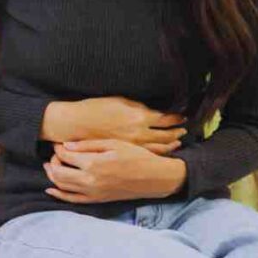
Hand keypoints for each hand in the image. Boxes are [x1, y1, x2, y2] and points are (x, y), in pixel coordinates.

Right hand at [43, 96, 186, 153]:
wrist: (74, 124)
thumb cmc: (95, 109)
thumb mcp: (121, 102)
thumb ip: (140, 108)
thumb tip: (155, 112)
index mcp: (139, 117)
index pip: (166, 119)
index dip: (177, 118)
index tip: (183, 117)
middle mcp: (138, 133)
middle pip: (165, 135)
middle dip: (176, 133)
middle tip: (184, 131)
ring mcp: (131, 146)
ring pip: (157, 148)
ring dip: (169, 145)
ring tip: (177, 142)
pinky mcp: (123, 154)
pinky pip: (145, 156)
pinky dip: (156, 154)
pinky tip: (161, 153)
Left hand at [43, 139, 186, 202]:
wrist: (153, 177)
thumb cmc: (137, 157)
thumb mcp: (115, 144)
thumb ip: (89, 145)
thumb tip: (66, 145)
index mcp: (93, 163)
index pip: (65, 155)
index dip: (58, 148)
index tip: (59, 143)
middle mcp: (89, 180)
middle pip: (58, 172)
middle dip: (53, 162)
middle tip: (55, 154)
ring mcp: (91, 192)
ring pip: (61, 186)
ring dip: (53, 176)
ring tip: (52, 166)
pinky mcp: (96, 200)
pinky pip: (71, 199)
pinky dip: (59, 195)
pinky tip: (51, 189)